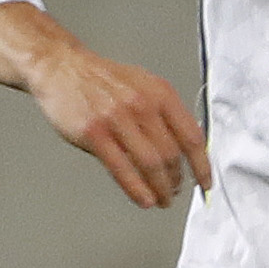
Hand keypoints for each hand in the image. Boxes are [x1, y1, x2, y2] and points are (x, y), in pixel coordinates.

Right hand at [0, 13, 209, 208]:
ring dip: (160, 188)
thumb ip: (165, 114)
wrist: (62, 67)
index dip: (202, 165)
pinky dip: (137, 189)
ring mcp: (118, 119)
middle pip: (172, 154)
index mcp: (161, 93)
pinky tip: (144, 199)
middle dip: (177, 180)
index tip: (206, 182)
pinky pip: (122, 168)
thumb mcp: (144, 86)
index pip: (192, 136)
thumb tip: (185, 149)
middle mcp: (143, 105)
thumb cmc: (103, 79)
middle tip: (176, 192)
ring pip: (150, 164)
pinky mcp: (95, 133)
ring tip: (162, 199)